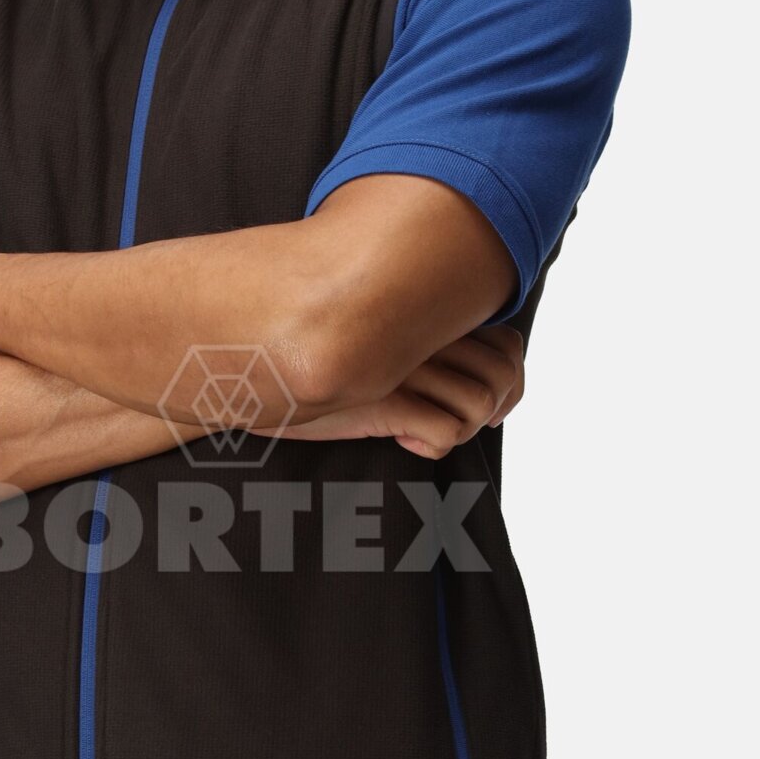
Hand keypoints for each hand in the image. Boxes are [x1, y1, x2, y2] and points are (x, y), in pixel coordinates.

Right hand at [264, 325, 524, 459]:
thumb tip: (452, 373)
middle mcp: (423, 334)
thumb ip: (410, 339)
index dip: (511, 376)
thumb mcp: (370, 337)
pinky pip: (444, 431)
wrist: (249, 361)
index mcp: (428, 313)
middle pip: (504, 373)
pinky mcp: (382, 399)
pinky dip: (435, 445)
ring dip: (462, 428)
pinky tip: (403, 441)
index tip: (487, 401)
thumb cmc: (311, 353)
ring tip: (426, 432)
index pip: (509, 341)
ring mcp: (404, 365)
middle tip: (463, 422)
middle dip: (497, 407)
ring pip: (479, 403)